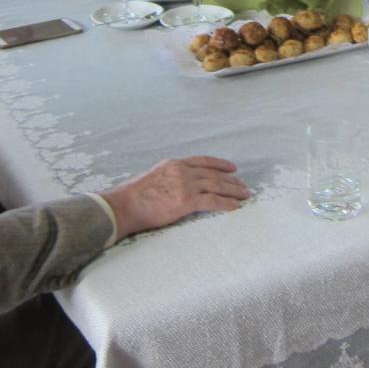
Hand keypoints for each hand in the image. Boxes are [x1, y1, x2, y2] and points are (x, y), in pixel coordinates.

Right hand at [100, 156, 249, 238]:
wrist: (123, 205)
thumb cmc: (131, 196)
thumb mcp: (151, 177)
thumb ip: (167, 178)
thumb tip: (173, 185)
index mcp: (173, 164)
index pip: (202, 161)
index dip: (220, 164)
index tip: (232, 168)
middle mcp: (182, 171)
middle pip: (213, 174)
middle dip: (231, 180)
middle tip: (243, 185)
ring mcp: (185, 185)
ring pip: (216, 186)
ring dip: (233, 191)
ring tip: (245, 195)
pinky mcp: (186, 201)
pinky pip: (212, 201)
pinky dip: (226, 203)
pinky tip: (236, 207)